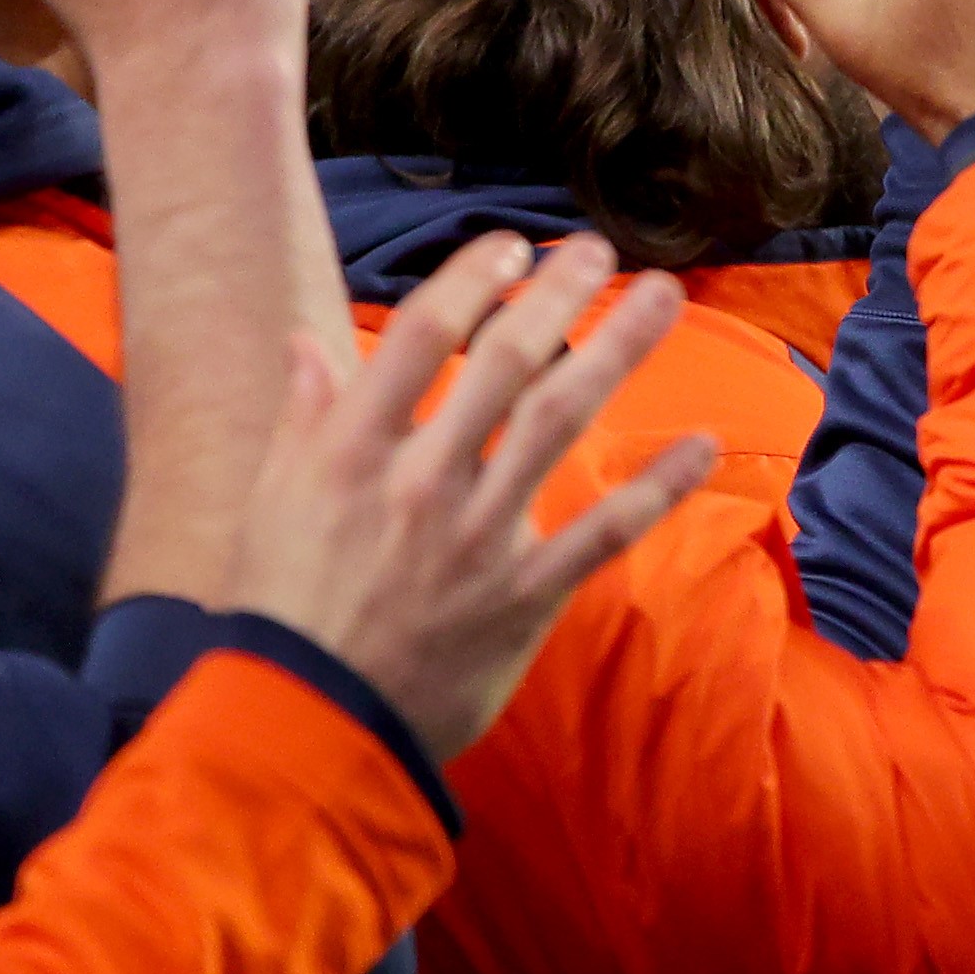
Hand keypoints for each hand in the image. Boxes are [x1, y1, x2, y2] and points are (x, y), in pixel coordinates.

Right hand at [229, 232, 715, 759]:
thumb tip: (309, 344)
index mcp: (350, 451)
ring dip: (620, 351)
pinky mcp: (524, 596)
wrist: (306, 727)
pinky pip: (604, 531)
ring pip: (561, 423)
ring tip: (665, 298)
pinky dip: (659, 486)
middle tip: (600, 249)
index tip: (512, 246)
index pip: (422, 336)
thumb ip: (302, 420)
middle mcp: (421, 481)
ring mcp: (478, 538)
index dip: (472, 279)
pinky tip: (704, 444)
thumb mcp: (270, 505)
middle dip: (560, 294)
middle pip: (506, 363)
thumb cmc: (283, 612)